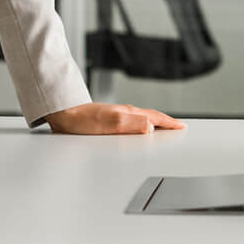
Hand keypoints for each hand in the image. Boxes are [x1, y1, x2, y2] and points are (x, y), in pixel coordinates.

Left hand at [44, 102, 186, 134]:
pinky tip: (134, 130)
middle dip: (165, 122)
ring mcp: (116, 115)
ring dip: (154, 123)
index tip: (181, 127)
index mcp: (128, 113)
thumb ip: (132, 125)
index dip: (169, 123)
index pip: (155, 118)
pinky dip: (139, 126)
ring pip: (141, 119)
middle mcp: (124, 113)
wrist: (62, 113)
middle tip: (177, 127)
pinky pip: (130, 123)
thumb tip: (151, 127)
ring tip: (161, 128)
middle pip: (151, 117)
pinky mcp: (106, 120)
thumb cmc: (82, 120)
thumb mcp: (110, 124)